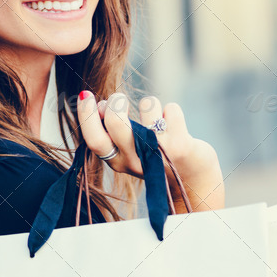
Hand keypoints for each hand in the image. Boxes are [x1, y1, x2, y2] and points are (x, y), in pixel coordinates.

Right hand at [76, 91, 224, 211]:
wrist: (190, 181)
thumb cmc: (154, 156)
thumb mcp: (129, 150)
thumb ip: (113, 132)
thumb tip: (101, 105)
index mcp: (117, 161)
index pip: (94, 140)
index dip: (86, 115)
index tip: (85, 96)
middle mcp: (135, 160)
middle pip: (115, 122)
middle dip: (116, 102)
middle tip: (120, 100)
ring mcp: (157, 153)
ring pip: (147, 106)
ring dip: (150, 104)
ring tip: (155, 117)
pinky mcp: (180, 146)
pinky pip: (170, 109)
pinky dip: (172, 110)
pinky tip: (174, 125)